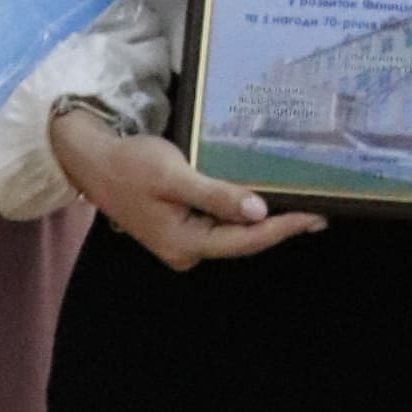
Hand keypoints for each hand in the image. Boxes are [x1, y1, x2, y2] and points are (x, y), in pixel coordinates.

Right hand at [49, 113, 325, 270]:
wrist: (92, 161)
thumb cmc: (129, 164)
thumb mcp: (173, 176)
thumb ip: (215, 195)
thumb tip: (259, 212)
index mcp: (184, 244)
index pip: (245, 240)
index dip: (283, 228)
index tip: (314, 216)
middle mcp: (186, 250)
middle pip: (242, 242)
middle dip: (279, 227)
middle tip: (318, 211)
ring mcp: (183, 241)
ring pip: (232, 234)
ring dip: (263, 220)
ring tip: (300, 205)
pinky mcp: (180, 227)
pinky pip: (219, 223)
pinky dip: (242, 212)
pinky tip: (262, 200)